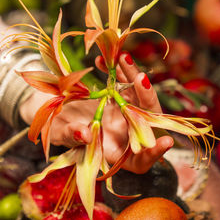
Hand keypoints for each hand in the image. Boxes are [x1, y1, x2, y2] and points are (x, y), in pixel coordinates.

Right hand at [19, 52, 172, 173]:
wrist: (53, 107)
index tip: (166, 141)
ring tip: (122, 59)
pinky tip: (104, 61)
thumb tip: (84, 135)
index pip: (141, 161)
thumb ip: (72, 136)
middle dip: (147, 99)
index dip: (154, 153)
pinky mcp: (119, 96)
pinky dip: (118, 70)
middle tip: (140, 80)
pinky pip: (125, 82)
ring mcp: (124, 113)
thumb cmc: (57, 128)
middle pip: (146, 121)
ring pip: (138, 96)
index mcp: (116, 153)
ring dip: (133, 75)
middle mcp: (125, 134)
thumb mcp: (60, 134)